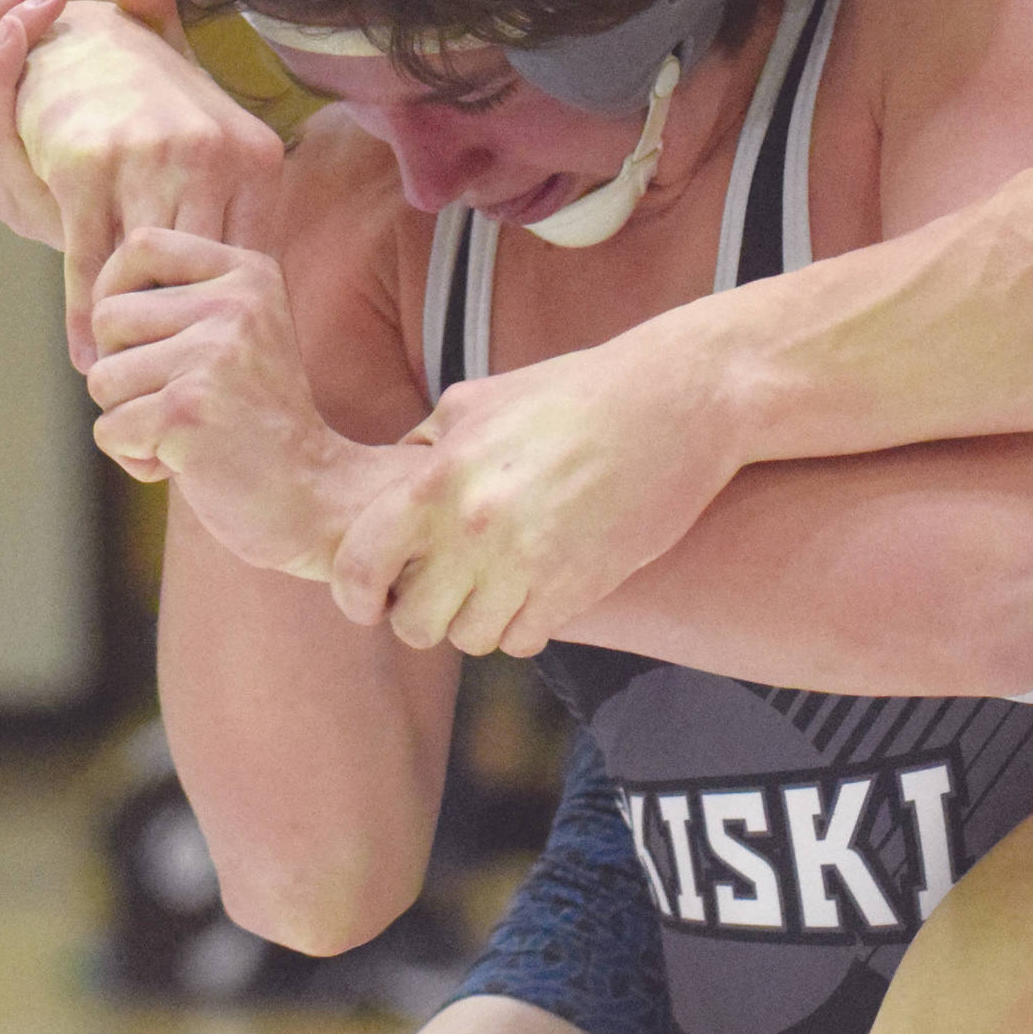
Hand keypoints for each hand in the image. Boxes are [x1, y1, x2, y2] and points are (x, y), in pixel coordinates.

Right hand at [13, 0, 287, 369]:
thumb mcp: (216, 140)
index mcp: (256, 155)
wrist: (73, 37)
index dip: (233, 322)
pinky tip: (86, 353)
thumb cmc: (152, 104)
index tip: (227, 371)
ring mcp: (147, 158)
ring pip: (148, 275)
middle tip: (182, 395)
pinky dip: (85, 315)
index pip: (251, 262)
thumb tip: (269, 285)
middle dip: (189, 338)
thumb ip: (245, 203)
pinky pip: (90, 259)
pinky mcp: (86, 167)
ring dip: (136, 338)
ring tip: (132, 387)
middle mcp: (210, 154)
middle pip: (204, 277)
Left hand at [87, 227, 380, 576]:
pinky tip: (185, 464)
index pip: (141, 245)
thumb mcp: (239, 338)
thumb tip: (91, 305)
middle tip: (170, 400)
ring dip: (128, 418)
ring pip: (102, 377)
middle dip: (119, 369)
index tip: (132, 338)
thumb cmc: (261, 423)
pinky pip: (109, 428)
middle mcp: (235, 304)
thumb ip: (179, 306)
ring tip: (184, 433)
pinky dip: (135, 456)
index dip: (112, 289)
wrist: (319, 498)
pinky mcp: (187, 411)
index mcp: (250, 274)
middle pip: (109, 316)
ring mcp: (213, 355)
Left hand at [327, 332, 745, 655]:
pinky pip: (524, 641)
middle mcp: (475, 529)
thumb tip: (387, 483)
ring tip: (495, 587)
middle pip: (414, 623)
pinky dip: (523, 627)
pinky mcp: (578, 588)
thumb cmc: (576, 392)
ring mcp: (528, 564)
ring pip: (470, 639)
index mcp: (439, 478)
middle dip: (423, 615)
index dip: (357, 593)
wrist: (675, 402)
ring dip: (477, 621)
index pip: (361, 565)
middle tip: (444, 590)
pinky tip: (535, 592)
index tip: (372, 598)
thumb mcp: (479, 399)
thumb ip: (424, 445)